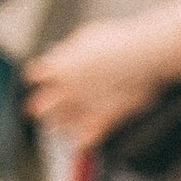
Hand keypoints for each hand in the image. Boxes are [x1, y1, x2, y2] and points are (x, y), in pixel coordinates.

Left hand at [24, 14, 169, 150]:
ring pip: (58, 127)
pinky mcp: (101, 123)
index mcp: (60, 66)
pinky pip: (81, 144)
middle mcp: (66, 90)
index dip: (37, 79)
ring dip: (61, 124)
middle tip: (45, 108)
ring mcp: (83, 109)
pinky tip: (83, 138)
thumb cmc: (120, 41)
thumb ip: (68, 50)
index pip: (33, 76)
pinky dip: (81, 142)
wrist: (147, 56)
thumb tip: (59, 57)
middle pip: (38, 107)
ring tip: (67, 122)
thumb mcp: (87, 36)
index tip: (43, 81)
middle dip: (41, 108)